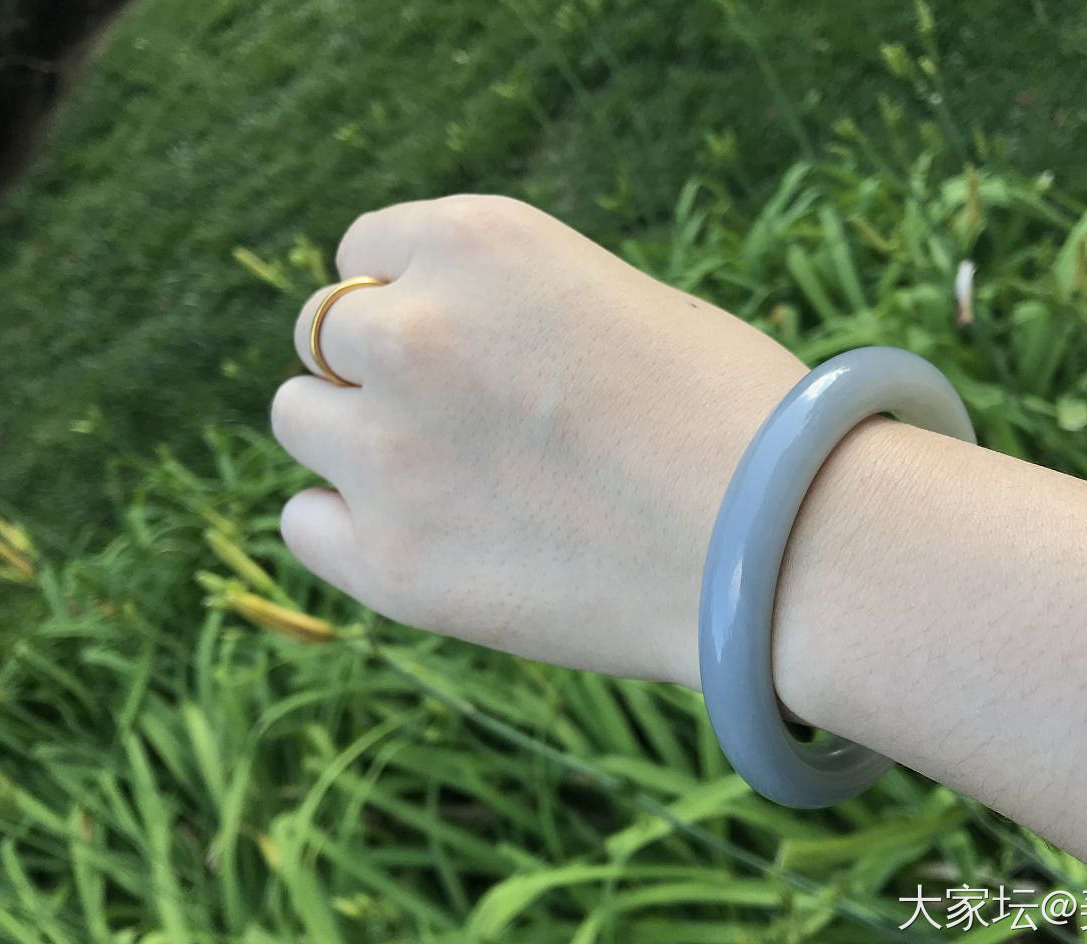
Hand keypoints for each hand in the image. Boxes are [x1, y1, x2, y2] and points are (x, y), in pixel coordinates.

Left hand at [271, 195, 811, 684]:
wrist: (783, 549)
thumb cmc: (731, 419)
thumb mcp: (608, 303)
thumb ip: (496, 306)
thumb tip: (411, 337)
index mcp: (476, 240)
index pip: (366, 250)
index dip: (409, 298)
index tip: (458, 347)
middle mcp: (411, 328)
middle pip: (325, 332)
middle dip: (378, 367)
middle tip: (462, 421)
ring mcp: (388, 448)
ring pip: (302, 418)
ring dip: (356, 438)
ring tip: (450, 480)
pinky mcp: (390, 560)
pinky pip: (305, 519)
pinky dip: (350, 525)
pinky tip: (427, 538)